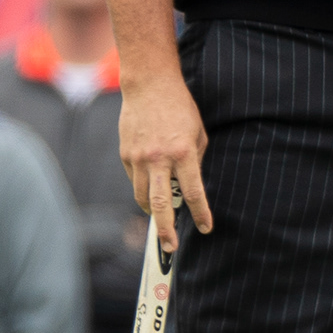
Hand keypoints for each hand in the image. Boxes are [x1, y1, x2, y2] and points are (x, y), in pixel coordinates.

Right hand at [119, 71, 212, 248]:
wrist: (148, 84)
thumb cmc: (180, 108)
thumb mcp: (197, 134)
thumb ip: (194, 162)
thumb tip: (189, 188)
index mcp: (183, 153)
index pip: (193, 193)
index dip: (201, 214)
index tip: (206, 228)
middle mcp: (159, 158)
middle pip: (161, 205)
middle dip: (166, 230)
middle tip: (170, 248)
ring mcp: (139, 158)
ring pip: (143, 197)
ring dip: (153, 211)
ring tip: (162, 219)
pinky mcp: (126, 154)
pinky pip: (135, 181)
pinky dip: (144, 188)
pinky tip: (152, 182)